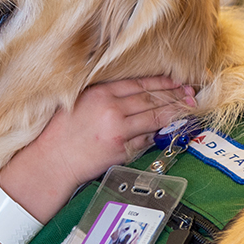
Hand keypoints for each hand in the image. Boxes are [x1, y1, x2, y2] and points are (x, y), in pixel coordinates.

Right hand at [0, 77, 194, 220]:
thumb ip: (105, 96)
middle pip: (151, 99)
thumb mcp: (79, 103)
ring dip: (174, 114)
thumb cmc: (61, 133)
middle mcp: (111, 109)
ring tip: (189, 109)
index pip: (139, 84)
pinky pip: (146, 140)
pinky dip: (157, 134)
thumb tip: (135, 95)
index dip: (162, 83)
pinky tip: (167, 129)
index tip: (177, 82)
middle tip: (192, 94)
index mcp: (100, 93)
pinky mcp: (121, 149)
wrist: (51, 161)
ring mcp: (118, 130)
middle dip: (175, 96)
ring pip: (154, 118)